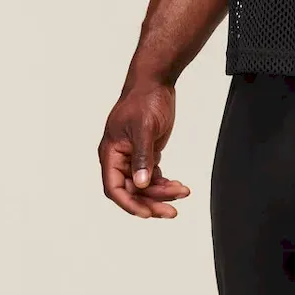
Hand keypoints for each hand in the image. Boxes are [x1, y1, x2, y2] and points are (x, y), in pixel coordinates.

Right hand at [98, 83, 190, 218]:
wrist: (156, 81)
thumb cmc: (145, 99)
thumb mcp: (144, 127)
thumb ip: (142, 156)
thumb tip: (140, 184)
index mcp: (110, 153)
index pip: (114, 187)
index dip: (129, 203)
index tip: (147, 213)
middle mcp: (119, 158)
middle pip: (132, 190)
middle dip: (151, 201)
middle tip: (171, 212)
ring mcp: (133, 156)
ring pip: (144, 185)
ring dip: (162, 192)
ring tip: (183, 192)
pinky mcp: (146, 152)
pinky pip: (152, 175)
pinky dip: (164, 182)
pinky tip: (178, 186)